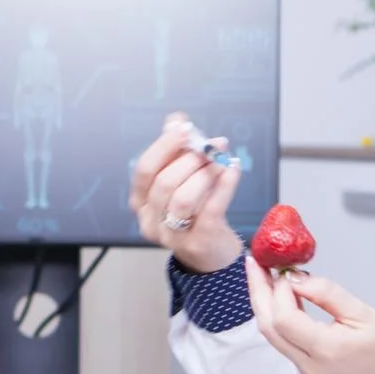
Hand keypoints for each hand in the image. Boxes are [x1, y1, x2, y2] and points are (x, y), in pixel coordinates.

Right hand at [129, 112, 242, 272]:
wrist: (213, 253)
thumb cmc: (196, 212)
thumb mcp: (182, 180)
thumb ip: (176, 151)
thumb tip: (175, 120)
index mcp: (140, 202)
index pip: (145, 170)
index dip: (164, 146)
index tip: (186, 129)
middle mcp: (150, 221)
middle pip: (164, 182)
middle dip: (190, 158)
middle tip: (213, 144)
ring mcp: (171, 236)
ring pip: (183, 198)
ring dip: (205, 172)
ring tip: (222, 159)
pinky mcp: (198, 243)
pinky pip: (211, 210)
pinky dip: (224, 185)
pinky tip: (233, 169)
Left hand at [246, 267, 374, 373]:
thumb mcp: (364, 312)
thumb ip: (327, 293)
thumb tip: (295, 277)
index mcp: (326, 350)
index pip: (284, 318)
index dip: (279, 291)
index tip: (287, 270)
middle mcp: (308, 364)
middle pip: (267, 327)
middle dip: (258, 292)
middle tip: (255, 262)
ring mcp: (304, 369)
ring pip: (271, 334)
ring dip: (264, 303)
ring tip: (263, 274)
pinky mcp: (305, 367)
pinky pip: (281, 339)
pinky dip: (276, 315)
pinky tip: (280, 295)